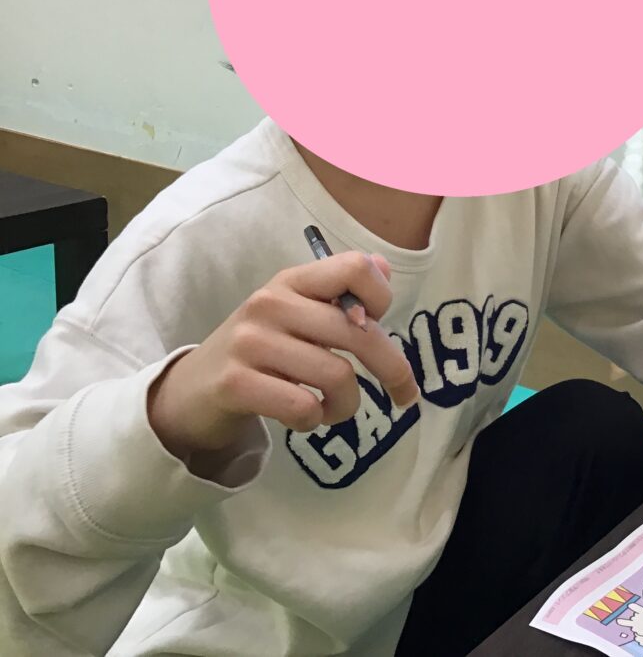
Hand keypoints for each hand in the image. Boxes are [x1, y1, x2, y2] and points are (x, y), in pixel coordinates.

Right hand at [149, 252, 417, 460]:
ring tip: (333, 409)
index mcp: (292, 281)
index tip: (379, 327)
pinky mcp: (235, 383)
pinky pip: (304, 407)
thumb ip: (340, 293)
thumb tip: (383, 268)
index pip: (355, 268)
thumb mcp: (296, 314)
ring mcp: (250, 342)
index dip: (381, 298)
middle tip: (406, 396)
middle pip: (358, 333)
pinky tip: (306, 416)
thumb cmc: (259, 352)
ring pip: (336, 376)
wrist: (190, 392)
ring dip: (347, 405)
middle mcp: (271, 303)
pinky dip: (316, 420)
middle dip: (393, 370)